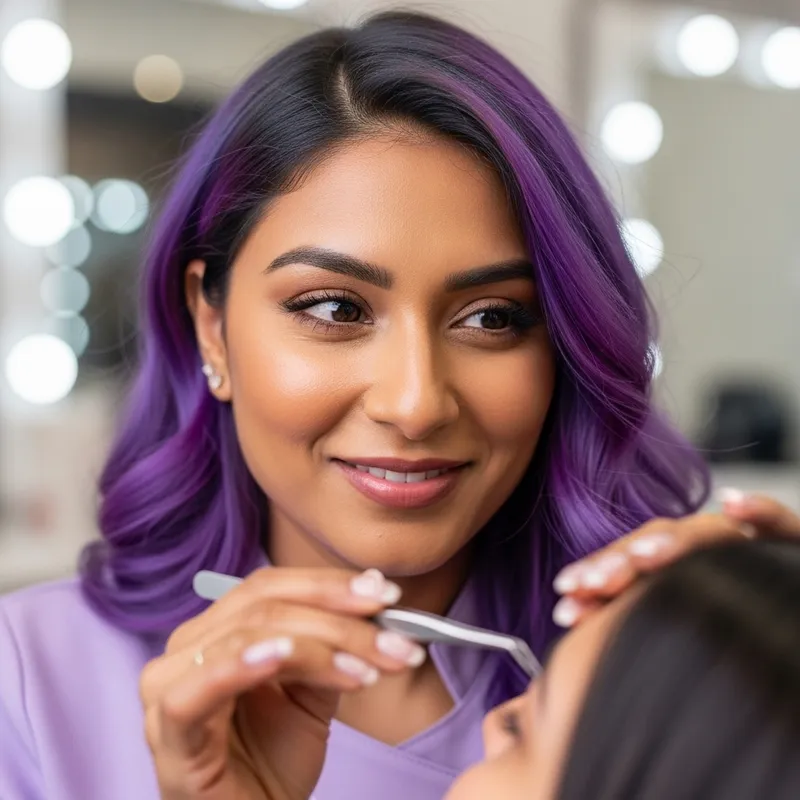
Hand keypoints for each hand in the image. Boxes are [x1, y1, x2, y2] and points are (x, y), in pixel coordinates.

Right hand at [140, 568, 425, 799]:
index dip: (329, 585)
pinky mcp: (168, 737)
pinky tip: (284, 654)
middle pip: (262, 607)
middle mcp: (186, 649)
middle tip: (395, 639)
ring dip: (316, 646)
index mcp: (216, 630)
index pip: (270, 586)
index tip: (387, 596)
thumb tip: (375, 588)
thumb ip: (333, 641)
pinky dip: (239, 665)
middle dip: (337, 619)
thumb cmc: (275, 759)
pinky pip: (192, 691)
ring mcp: (167, 689)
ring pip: (243, 637)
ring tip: (365, 668)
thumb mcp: (314, 689)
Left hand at [551, 490, 799, 627]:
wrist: (782, 625)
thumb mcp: (668, 623)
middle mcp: (704, 546)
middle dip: (620, 561)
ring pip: (705, 532)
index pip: (629, 560)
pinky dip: (761, 511)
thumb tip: (566, 614)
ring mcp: (745, 544)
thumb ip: (623, 611)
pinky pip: (781, 523)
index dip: (595, 574)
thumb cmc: (726, 627)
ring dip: (674, 541)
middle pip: (658, 541)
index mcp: (671, 563)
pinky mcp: (791, 545)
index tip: (563, 598)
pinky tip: (735, 504)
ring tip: (645, 555)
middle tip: (588, 585)